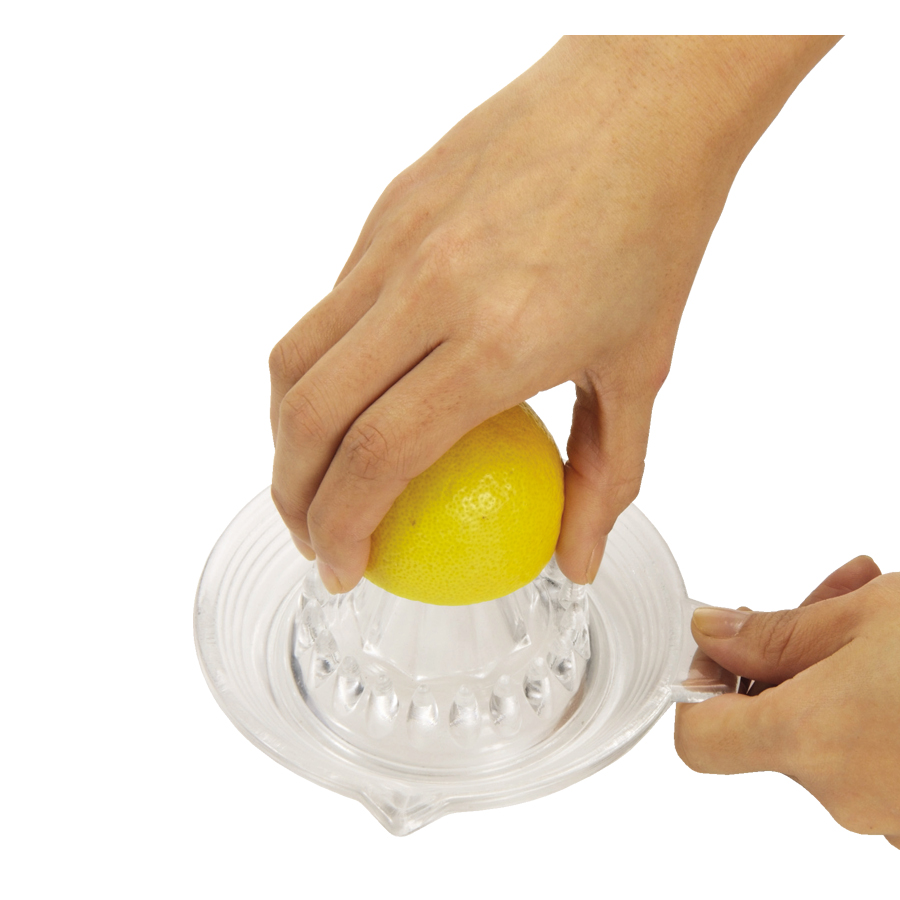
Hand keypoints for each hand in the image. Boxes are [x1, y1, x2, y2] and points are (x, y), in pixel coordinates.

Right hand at [269, 36, 837, 593]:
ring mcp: (397, 241)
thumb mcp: (641, 369)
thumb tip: (575, 558)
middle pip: (311, 414)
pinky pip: (329, 305)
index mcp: (496, 340)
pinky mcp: (385, 207)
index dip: (342, 528)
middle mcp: (428, 288)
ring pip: (295, 355)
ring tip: (311, 472)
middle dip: (289, 495)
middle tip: (310, 533)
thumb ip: (605, 476)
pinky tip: (356, 388)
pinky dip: (320, 366)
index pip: (379, 456)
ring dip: (285, 432)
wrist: (645, 96)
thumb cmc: (655, 226)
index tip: (341, 566)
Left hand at [675, 556, 899, 848]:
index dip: (698, 690)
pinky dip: (879, 710)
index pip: (698, 742)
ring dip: (841, 672)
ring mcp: (894, 817)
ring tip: (884, 612)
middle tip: (827, 597)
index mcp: (812, 740)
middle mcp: (846, 795)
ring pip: (830, 734)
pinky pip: (877, 759)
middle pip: (772, 726)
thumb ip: (776, 633)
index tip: (721, 651)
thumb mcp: (866, 616)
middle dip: (790, 657)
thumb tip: (712, 636)